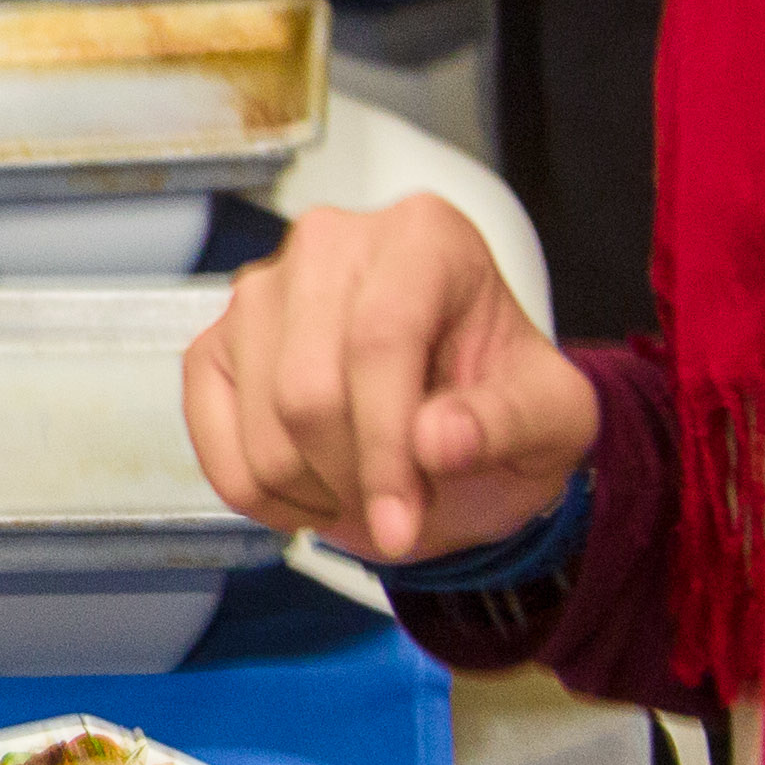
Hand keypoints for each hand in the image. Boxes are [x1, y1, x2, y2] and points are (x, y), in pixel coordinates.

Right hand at [180, 197, 599, 560]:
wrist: (456, 427)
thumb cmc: (501, 407)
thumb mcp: (551, 419)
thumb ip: (510, 422)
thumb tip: (436, 440)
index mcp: (425, 237)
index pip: (380, 338)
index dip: (386, 446)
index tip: (403, 526)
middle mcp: (330, 243)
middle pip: (308, 390)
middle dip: (354, 477)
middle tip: (402, 510)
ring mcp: (259, 292)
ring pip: (263, 424)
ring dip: (316, 491)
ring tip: (368, 489)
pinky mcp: (213, 344)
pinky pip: (214, 441)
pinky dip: (264, 495)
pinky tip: (315, 489)